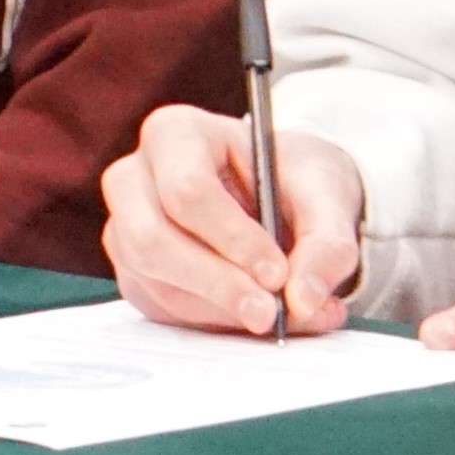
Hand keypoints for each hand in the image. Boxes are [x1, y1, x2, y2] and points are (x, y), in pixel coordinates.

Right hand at [102, 105, 366, 338]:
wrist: (285, 199)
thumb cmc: (297, 181)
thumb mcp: (328, 198)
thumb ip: (327, 245)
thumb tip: (305, 299)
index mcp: (177, 133)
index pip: (187, 190)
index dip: (231, 238)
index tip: (277, 273)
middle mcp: (135, 178)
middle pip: (152, 240)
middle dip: (217, 284)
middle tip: (271, 313)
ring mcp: (125, 228)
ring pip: (156, 282)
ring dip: (220, 310)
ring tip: (281, 315)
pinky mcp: (134, 273)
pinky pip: (163, 309)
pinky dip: (214, 320)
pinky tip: (254, 312)